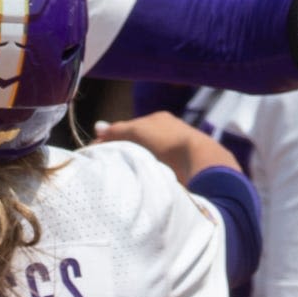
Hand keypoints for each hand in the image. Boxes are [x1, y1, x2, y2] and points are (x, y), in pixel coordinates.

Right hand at [94, 112, 237, 183]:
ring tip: (125, 172)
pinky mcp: (182, 166)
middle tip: (110, 162)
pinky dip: (149, 170)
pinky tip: (143, 177)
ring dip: (137, 161)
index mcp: (158, 119)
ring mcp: (176, 148)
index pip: (129, 127)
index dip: (113, 137)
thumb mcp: (137, 132)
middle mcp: (168, 131)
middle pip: (138, 140)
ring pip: (148, 154)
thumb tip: (97, 127)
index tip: (99, 150)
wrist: (200, 163)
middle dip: (124, 149)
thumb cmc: (168, 142)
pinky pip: (158, 166)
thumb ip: (116, 130)